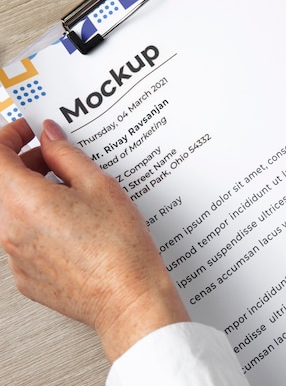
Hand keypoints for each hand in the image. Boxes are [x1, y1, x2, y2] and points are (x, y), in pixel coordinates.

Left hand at [0, 119, 189, 360]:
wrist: (129, 299)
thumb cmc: (120, 248)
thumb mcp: (100, 186)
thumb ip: (67, 155)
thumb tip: (50, 137)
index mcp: (24, 202)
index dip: (9, 135)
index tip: (26, 131)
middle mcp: (9, 230)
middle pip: (2, 184)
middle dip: (26, 164)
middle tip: (58, 160)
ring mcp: (15, 257)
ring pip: (13, 211)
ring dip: (33, 194)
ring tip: (73, 195)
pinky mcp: (26, 277)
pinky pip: (22, 239)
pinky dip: (39, 224)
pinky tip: (73, 226)